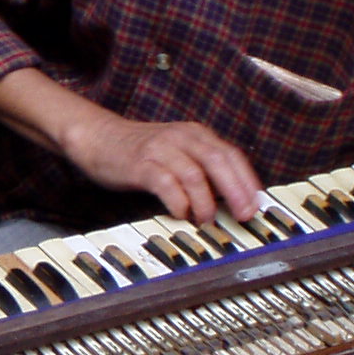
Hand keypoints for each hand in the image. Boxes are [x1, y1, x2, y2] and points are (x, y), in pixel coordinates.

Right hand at [0, 68, 260, 224]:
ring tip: (206, 220)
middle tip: (244, 215)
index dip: (247, 181)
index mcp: (195, 134)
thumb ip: (201, 170)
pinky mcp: (141, 164)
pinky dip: (179, 202)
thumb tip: (230, 200)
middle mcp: (181, 138)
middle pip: (219, 162)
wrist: (97, 137)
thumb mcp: (176, 153)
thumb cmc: (138, 152)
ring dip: (205, 203)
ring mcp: (160, 149)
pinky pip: (167, 184)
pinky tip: (180, 214)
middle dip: (236, 191)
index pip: (231, 155)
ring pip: (195, 175)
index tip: (257, 205)